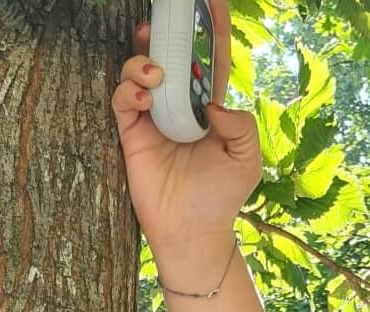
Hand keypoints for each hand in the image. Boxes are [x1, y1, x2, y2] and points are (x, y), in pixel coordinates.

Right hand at [110, 4, 261, 252]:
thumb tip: (211, 102)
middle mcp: (179, 104)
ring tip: (154, 76)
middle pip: (169, 53)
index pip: (210, 57)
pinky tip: (143, 100)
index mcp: (208, 105)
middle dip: (166, 30)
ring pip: (140, 68)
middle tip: (163, 18)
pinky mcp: (131, 131)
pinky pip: (122, 97)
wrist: (192, 231)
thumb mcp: (247, 160)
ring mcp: (153, 115)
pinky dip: (129, 90)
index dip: (211, 27)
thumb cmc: (221, 197)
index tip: (210, 1)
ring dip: (143, 61)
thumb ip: (242, 126)